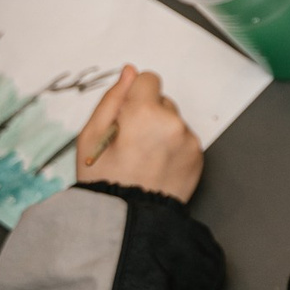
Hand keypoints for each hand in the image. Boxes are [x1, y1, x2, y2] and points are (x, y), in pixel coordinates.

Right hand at [74, 67, 203, 201]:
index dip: (134, 95)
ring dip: (161, 131)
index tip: (125, 115)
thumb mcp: (91, 135)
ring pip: (174, 121)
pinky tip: (156, 165)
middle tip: (129, 142)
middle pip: (162, 101)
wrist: (129, 218)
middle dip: (147, 114)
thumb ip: (113, 98)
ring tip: (142, 157)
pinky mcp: (198, 156)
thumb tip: (129, 71)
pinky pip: (184, 140)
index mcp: (144, 113)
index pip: (148, 79)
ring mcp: (189, 140)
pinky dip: (172, 147)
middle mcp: (173, 123)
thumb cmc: (104, 178)